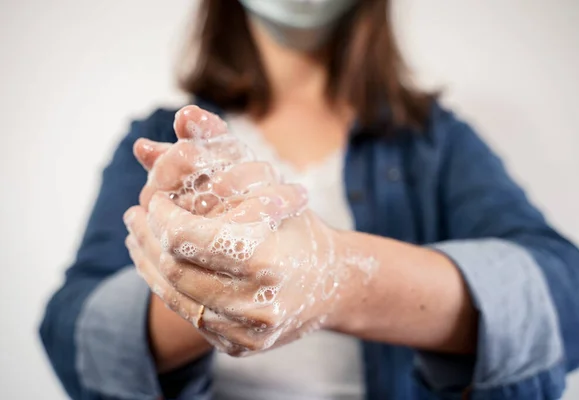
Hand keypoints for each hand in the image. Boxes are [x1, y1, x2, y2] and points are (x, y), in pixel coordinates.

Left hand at [125, 106, 377, 355]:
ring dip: (149, 264)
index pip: (186, 238)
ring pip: (176, 296)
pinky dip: (168, 289)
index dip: (161, 217)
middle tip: (135, 218)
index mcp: (265, 258)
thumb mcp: (266, 182)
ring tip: (139, 239)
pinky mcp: (242, 346)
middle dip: (147, 240)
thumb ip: (221, 148)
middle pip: (175, 269)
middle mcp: (258, 301)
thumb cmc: (298, 229)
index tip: (153, 201)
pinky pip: (190, 316)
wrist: (333, 284)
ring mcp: (249, 330)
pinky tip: (161, 267)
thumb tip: (182, 114)